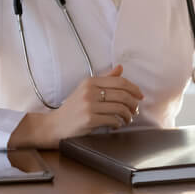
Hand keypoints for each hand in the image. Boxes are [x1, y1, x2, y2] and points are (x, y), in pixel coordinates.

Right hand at [9, 65, 143, 148]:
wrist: (54, 125)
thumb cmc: (73, 108)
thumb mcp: (86, 89)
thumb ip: (105, 79)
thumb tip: (120, 68)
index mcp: (90, 81)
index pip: (120, 82)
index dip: (134, 89)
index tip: (140, 96)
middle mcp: (89, 91)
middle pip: (122, 95)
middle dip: (133, 104)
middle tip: (136, 111)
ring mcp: (89, 105)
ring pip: (120, 108)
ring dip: (128, 115)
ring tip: (128, 119)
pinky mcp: (89, 119)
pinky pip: (112, 120)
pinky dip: (119, 123)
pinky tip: (117, 125)